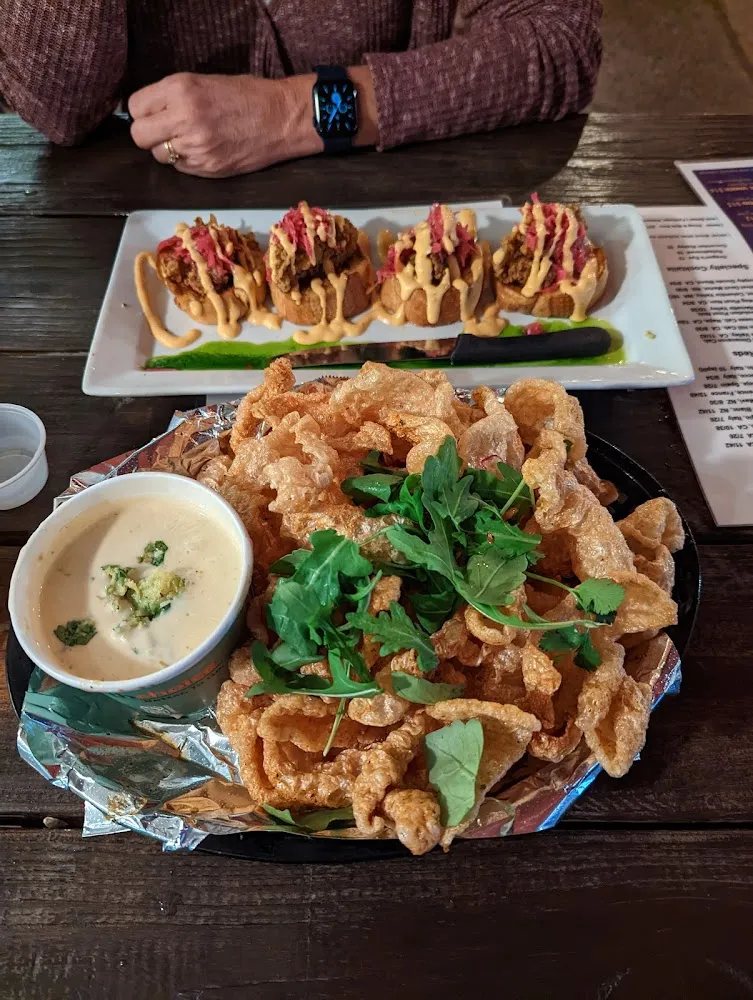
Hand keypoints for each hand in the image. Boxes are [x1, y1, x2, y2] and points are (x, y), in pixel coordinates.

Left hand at [128, 73, 320, 177]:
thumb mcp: (204, 82)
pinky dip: (186, 161)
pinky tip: (204, 149)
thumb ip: (173, 96)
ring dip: (168, 149)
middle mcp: (184, 119)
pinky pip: (180, 168)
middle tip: (164, 129)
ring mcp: (196, 148)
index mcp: (181, 89)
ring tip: (189, 139)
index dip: (143, 111)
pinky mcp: (207, 169)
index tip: (153, 112)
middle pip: (140, 136)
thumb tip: (149, 111)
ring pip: (159, 155)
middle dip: (148, 134)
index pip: (136, 107)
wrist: (282, 119)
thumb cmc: (247, 95)